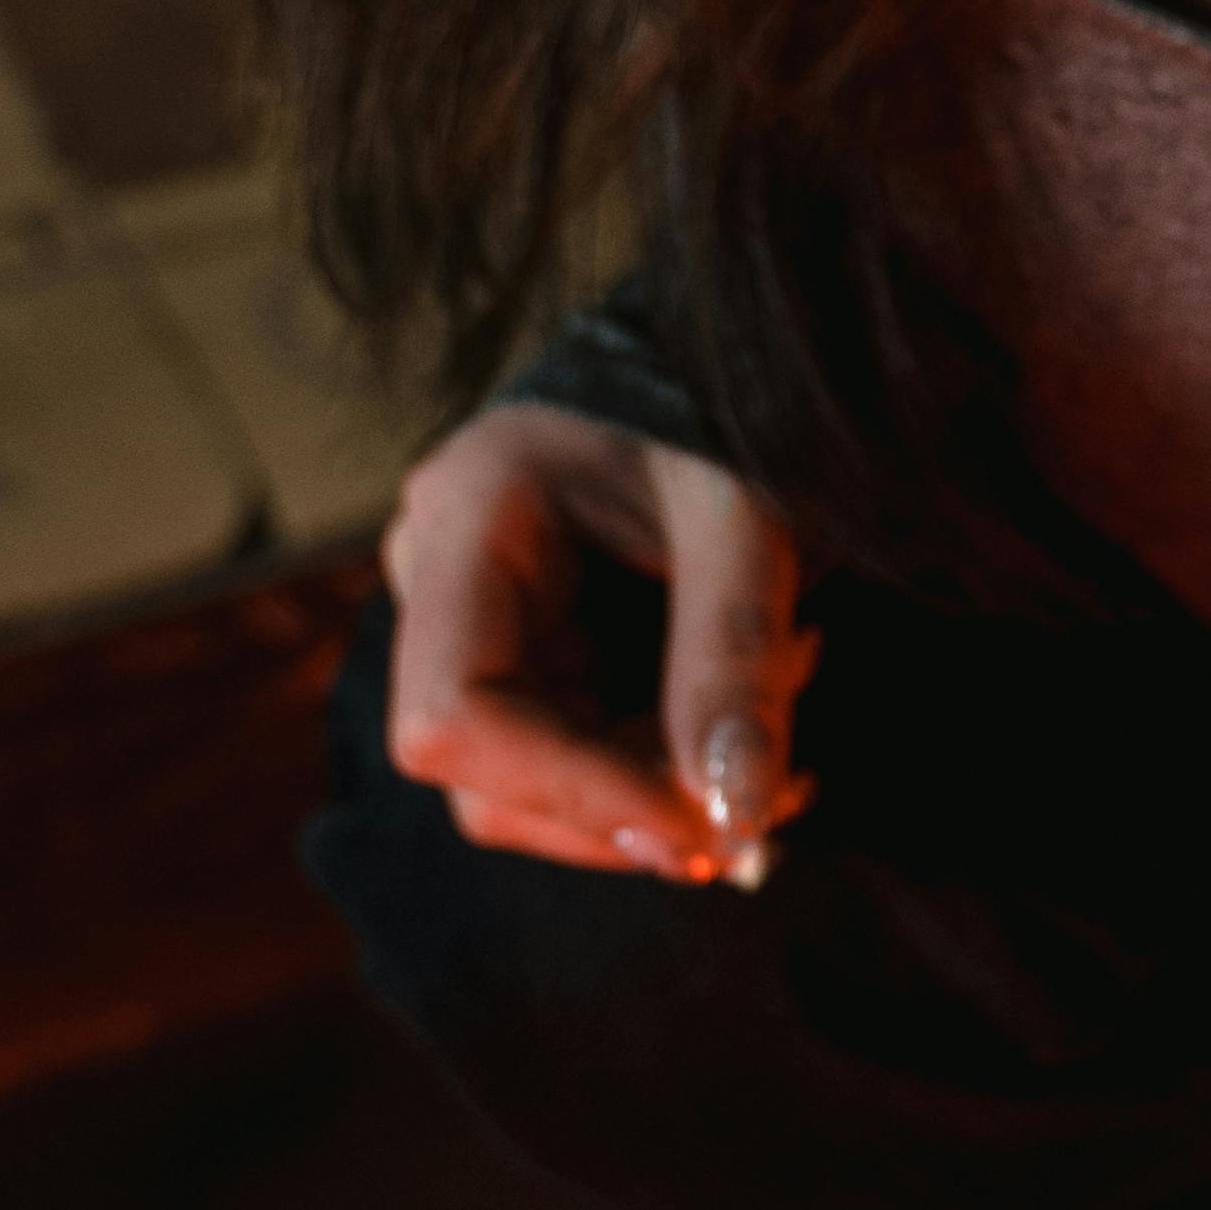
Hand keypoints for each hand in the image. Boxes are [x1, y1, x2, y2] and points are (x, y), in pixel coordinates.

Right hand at [380, 402, 815, 889]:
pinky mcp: (513, 661)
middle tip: (775, 789)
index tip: (701, 828)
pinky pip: (567, 765)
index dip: (574, 793)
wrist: (707, 381)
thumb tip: (733, 817)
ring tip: (774, 735)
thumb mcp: (745, 524)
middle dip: (635, 803)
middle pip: (487, 773)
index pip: (455, 716)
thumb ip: (734, 661)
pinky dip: (659, 776)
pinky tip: (737, 732)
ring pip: (530, 789)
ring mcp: (462, 624)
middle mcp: (435, 573)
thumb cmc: (719, 425)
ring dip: (659, 796)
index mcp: (468, 512)